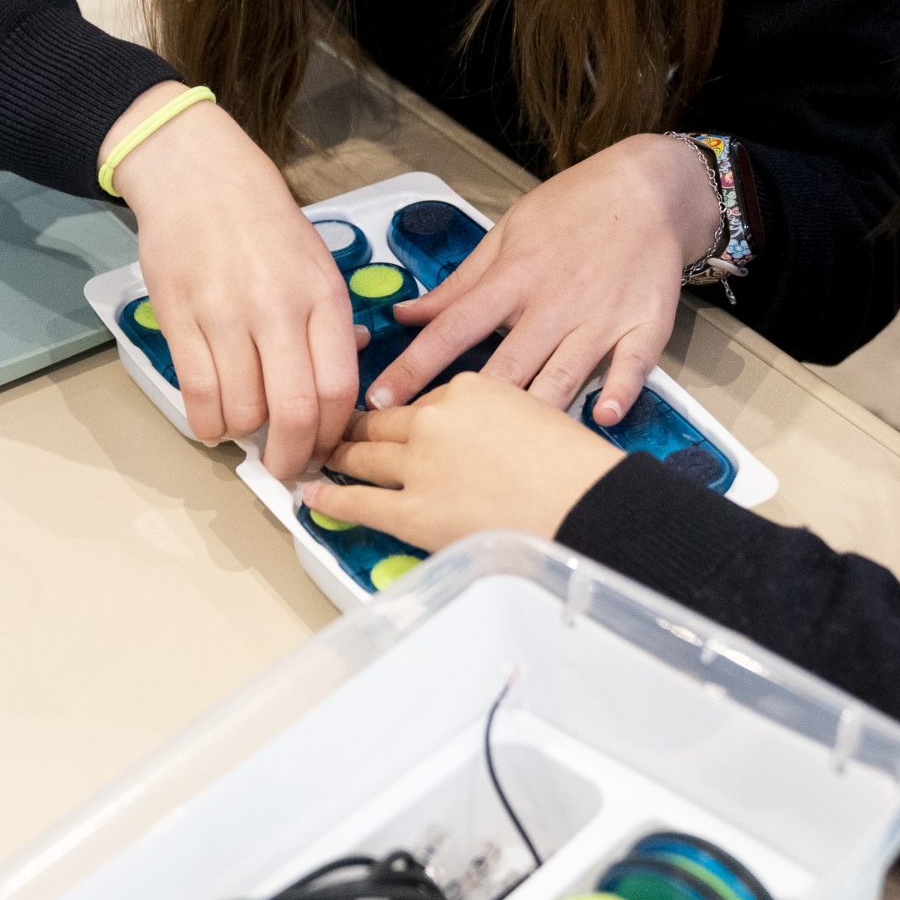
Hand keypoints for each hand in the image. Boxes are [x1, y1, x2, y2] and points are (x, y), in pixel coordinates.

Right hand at [108, 82, 357, 477]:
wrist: (196, 174)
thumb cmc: (260, 218)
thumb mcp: (316, 260)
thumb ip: (330, 320)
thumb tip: (344, 378)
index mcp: (321, 295)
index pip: (339, 387)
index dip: (332, 433)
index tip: (323, 448)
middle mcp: (277, 308)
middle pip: (294, 411)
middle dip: (290, 454)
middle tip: (283, 465)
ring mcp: (225, 315)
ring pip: (242, 409)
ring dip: (244, 434)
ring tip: (244, 427)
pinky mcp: (180, 318)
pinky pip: (195, 393)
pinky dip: (206, 423)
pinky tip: (213, 421)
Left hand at [303, 375, 625, 547]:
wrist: (586, 506)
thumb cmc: (577, 462)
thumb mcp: (538, 406)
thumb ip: (497, 403)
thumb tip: (475, 415)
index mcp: (467, 387)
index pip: (425, 395)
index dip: (406, 407)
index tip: (389, 411)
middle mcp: (434, 419)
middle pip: (384, 421)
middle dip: (354, 426)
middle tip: (331, 428)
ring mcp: (419, 466)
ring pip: (365, 456)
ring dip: (338, 455)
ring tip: (317, 454)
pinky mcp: (414, 512)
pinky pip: (361, 502)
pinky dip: (332, 498)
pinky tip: (313, 495)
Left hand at [366, 134, 719, 424]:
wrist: (650, 187)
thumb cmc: (573, 207)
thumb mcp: (507, 232)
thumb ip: (460, 282)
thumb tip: (406, 312)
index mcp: (514, 277)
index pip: (452, 328)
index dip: (413, 367)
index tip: (378, 400)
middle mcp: (553, 303)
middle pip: (504, 366)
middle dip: (465, 410)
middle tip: (430, 447)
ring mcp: (600, 318)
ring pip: (561, 376)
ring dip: (532, 416)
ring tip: (502, 456)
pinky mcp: (645, 327)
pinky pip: (632, 366)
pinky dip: (618, 392)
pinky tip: (602, 418)